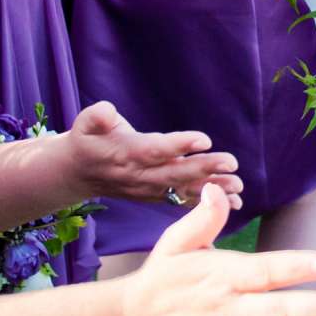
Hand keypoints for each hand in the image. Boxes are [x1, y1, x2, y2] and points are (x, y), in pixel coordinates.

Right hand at [63, 100, 243, 207]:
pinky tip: (235, 203)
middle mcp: (139, 175)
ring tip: (238, 186)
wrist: (77, 173)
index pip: (154, 150)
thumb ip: (96, 116)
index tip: (204, 140)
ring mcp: (148, 188)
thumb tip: (107, 112)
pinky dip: (208, 201)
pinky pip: (183, 199)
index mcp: (125, 153)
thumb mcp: (84, 123)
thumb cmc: (87, 140)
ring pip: (183, 189)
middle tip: (231, 163)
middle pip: (174, 172)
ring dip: (212, 188)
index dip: (179, 145)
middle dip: (204, 168)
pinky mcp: (155, 194)